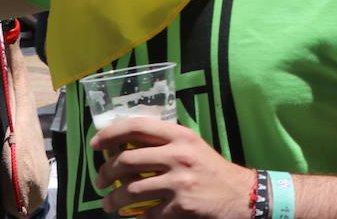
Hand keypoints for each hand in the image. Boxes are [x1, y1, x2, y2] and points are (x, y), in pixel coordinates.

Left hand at [92, 117, 252, 217]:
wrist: (240, 195)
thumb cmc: (211, 169)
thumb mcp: (191, 145)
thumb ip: (165, 142)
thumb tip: (126, 145)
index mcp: (179, 135)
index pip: (136, 126)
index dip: (110, 134)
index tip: (95, 144)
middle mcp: (178, 155)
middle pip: (127, 160)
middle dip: (105, 173)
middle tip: (100, 181)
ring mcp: (179, 182)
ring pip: (130, 190)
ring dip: (113, 199)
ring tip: (108, 204)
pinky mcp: (180, 207)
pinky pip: (146, 213)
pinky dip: (136, 216)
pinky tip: (134, 216)